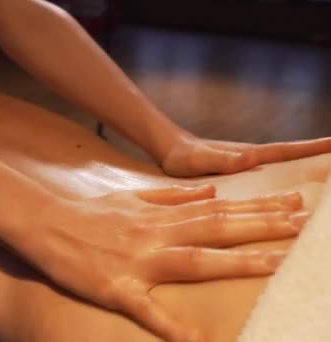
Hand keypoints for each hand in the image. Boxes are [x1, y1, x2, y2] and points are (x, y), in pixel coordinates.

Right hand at [26, 184, 306, 340]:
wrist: (45, 223)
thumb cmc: (89, 213)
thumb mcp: (132, 197)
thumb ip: (173, 197)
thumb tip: (211, 191)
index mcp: (159, 216)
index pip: (216, 209)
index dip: (255, 208)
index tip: (290, 205)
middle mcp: (155, 235)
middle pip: (214, 230)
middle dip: (260, 227)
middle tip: (301, 225)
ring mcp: (137, 261)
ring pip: (193, 261)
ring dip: (234, 262)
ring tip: (275, 262)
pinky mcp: (116, 288)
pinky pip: (148, 310)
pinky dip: (173, 326)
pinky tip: (201, 341)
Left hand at [160, 134, 330, 176]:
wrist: (169, 153)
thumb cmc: (182, 157)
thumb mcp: (198, 160)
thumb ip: (220, 159)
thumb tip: (248, 157)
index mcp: (249, 156)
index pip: (288, 152)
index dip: (315, 149)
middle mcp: (253, 161)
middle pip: (294, 159)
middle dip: (321, 159)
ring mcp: (248, 168)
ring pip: (284, 171)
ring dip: (306, 173)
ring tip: (329, 186)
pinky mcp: (239, 178)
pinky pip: (269, 181)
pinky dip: (284, 184)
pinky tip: (290, 197)